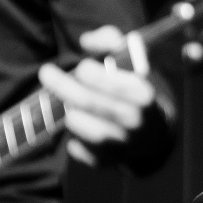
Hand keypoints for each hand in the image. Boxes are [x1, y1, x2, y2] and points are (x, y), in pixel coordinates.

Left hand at [38, 25, 157, 166]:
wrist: (155, 135)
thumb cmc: (137, 90)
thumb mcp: (133, 61)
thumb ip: (111, 41)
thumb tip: (87, 41)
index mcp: (144, 96)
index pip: (110, 82)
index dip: (89, 72)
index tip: (81, 67)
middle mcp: (134, 122)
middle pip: (88, 102)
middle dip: (62, 85)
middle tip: (47, 73)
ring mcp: (121, 145)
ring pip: (81, 127)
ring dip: (70, 113)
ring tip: (69, 104)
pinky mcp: (107, 161)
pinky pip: (79, 150)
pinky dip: (73, 140)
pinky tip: (79, 126)